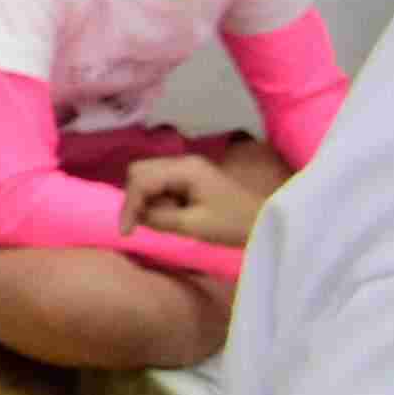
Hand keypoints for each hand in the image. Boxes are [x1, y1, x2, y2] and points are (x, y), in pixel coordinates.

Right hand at [124, 157, 264, 246]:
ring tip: (162, 220)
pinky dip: (157, 198)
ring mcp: (187, 168)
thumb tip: (137, 216)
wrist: (267, 222)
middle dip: (135, 198)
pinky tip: (170, 214)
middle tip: (142, 223)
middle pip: (139, 171)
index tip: (127, 232)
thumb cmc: (233, 224)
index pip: (141, 180)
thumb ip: (160, 218)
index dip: (129, 206)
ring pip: (147, 176)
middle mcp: (182, 162)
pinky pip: (161, 183)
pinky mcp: (190, 177)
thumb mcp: (194, 225)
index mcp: (185, 169)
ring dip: (146, 199)